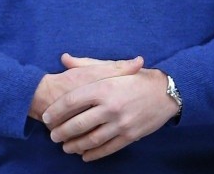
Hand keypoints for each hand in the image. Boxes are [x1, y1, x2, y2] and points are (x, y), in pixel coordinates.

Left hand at [43, 56, 180, 161]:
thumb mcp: (113, 67)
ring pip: (89, 140)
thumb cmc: (138, 77)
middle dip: (61, 132)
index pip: (71, 102)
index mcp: (104, 87)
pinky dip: (92, 154)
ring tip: (65, 147)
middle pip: (77, 124)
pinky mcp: (129, 136)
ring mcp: (120, 123)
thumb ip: (87, 64)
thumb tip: (64, 59)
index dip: (55, 111)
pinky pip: (106, 149)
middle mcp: (111, 106)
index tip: (46, 117)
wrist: (167, 91)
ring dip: (73, 146)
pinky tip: (84, 155)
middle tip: (53, 136)